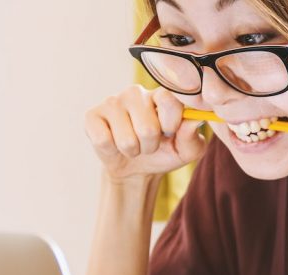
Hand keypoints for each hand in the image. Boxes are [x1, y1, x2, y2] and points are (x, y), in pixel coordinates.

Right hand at [84, 84, 206, 183]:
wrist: (137, 168)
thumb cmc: (165, 153)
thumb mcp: (187, 150)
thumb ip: (192, 136)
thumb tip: (195, 120)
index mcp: (162, 95)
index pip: (169, 100)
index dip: (171, 124)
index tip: (170, 133)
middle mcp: (136, 92)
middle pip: (147, 128)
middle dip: (151, 146)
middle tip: (149, 144)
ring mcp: (112, 101)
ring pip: (126, 139)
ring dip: (133, 150)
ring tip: (134, 145)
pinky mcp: (92, 115)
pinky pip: (104, 140)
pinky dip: (112, 151)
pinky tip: (114, 143)